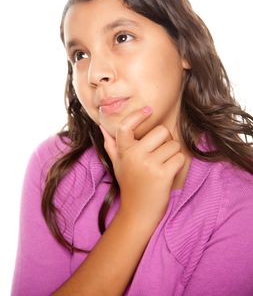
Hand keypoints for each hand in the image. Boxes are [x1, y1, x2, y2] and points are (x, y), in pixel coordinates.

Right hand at [99, 107, 184, 223]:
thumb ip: (111, 145)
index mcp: (123, 151)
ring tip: (163, 165)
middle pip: (162, 131)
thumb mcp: (117, 164)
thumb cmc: (129, 185)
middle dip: (166, 140)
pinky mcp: (162, 175)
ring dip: (173, 154)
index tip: (148, 110)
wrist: (137, 213)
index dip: (137, 115)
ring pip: (174, 144)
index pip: (126, 126)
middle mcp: (134, 156)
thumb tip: (101, 127)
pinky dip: (178, 164)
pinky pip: (179, 158)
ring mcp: (148, 165)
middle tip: (160, 152)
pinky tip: (169, 173)